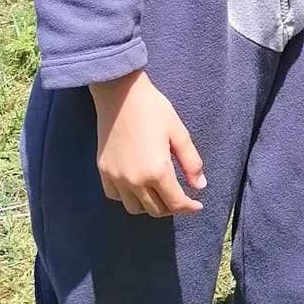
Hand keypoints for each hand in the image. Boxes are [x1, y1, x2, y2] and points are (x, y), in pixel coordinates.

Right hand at [91, 70, 206, 216]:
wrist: (120, 94)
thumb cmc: (153, 109)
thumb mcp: (179, 133)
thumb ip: (192, 163)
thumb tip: (200, 186)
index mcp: (157, 171)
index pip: (175, 202)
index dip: (189, 208)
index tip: (197, 206)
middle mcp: (134, 180)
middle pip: (155, 210)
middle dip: (172, 207)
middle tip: (181, 197)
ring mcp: (116, 177)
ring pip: (134, 208)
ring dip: (150, 206)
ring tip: (160, 193)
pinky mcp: (103, 171)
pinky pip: (115, 196)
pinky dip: (129, 197)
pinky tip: (137, 186)